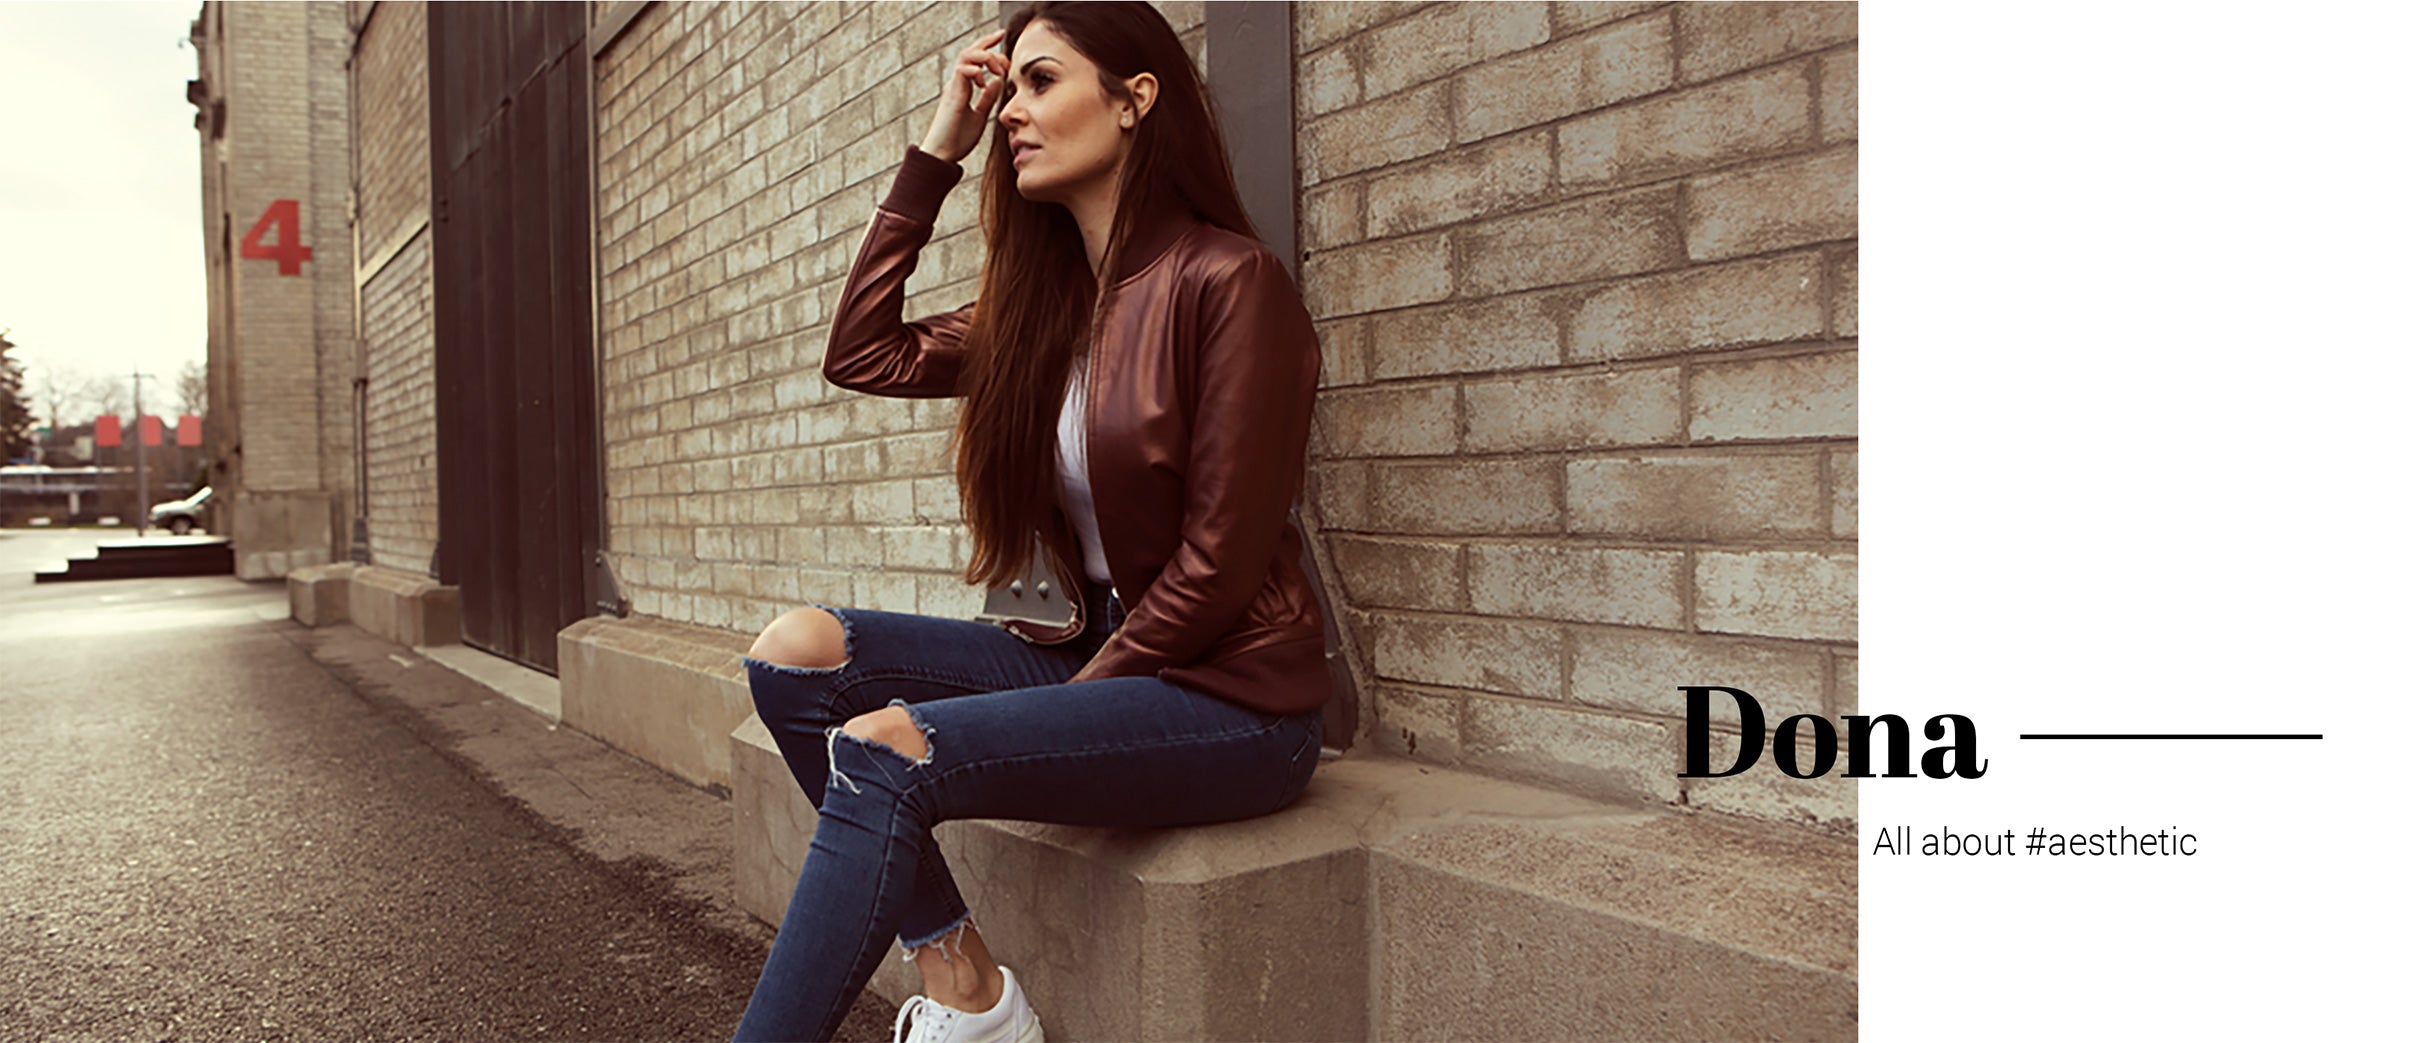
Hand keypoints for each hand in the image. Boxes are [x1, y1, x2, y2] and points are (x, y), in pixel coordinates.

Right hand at [920, 29, 1009, 163]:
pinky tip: (984, 81)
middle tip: (1003, 40)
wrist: (943, 154)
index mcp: (964, 86)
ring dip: (985, 56)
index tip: (1008, 55)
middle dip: (988, 41)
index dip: (991, 50)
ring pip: (966, 55)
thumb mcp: (980, 116)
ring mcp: (954, 87)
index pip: (976, 59)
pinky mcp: (952, 95)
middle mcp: (957, 83)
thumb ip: (987, 98)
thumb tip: (997, 83)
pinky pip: (961, 71)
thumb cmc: (958, 139)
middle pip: (970, 51)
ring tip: (998, 69)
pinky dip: (975, 70)